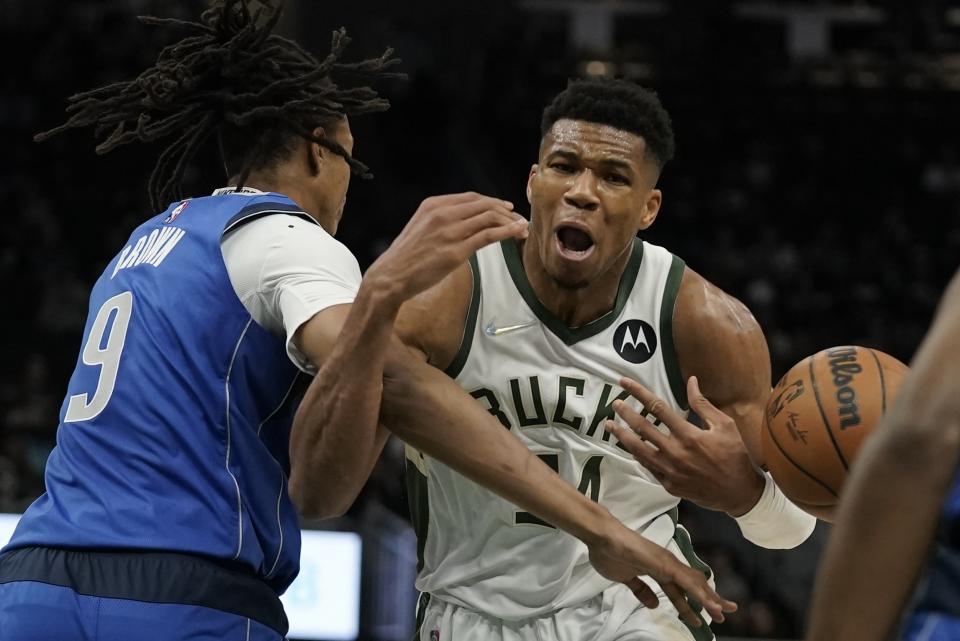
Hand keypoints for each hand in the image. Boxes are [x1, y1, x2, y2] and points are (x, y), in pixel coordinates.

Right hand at [366, 192, 527, 307]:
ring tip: (523, 228)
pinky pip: (488, 236)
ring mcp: (450, 232)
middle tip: (519, 219)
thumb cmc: (406, 257)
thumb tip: (465, 223)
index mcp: (434, 205)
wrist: (391, 276)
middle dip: (506, 211)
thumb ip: (441, 221)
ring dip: (511, 221)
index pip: (472, 198)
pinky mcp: (456, 251)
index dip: (493, 202)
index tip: (506, 209)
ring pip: (489, 217)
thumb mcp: (421, 227)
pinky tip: (517, 232)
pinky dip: (507, 232)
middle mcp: (443, 214)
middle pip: (484, 205)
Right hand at [587, 519, 736, 625]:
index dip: (690, 604)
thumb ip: (641, 590)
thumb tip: (654, 604)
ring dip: (709, 598)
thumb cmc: (610, 553)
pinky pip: (687, 582)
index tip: (700, 617)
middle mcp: (667, 566)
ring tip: (722, 612)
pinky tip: (709, 604)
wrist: (603, 537)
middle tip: (722, 615)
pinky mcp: (665, 564)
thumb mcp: (626, 579)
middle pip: (693, 586)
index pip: (680, 589)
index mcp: (657, 570)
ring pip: (694, 584)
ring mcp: (667, 563)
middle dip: (708, 601)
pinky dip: (699, 594)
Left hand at [605, 376, 764, 515]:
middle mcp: (675, 452)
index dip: (638, 393)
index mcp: (689, 435)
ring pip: (638, 450)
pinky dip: (636, 455)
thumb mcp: (725, 425)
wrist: (739, 493)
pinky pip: (647, 467)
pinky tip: (629, 447)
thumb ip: (703, 404)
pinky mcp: (669, 485)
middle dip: (625, 413)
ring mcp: (670, 471)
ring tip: (609, 425)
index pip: (657, 407)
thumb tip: (691, 381)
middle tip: (615, 403)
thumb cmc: (735, 456)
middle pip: (642, 428)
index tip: (624, 383)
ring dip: (621, 435)